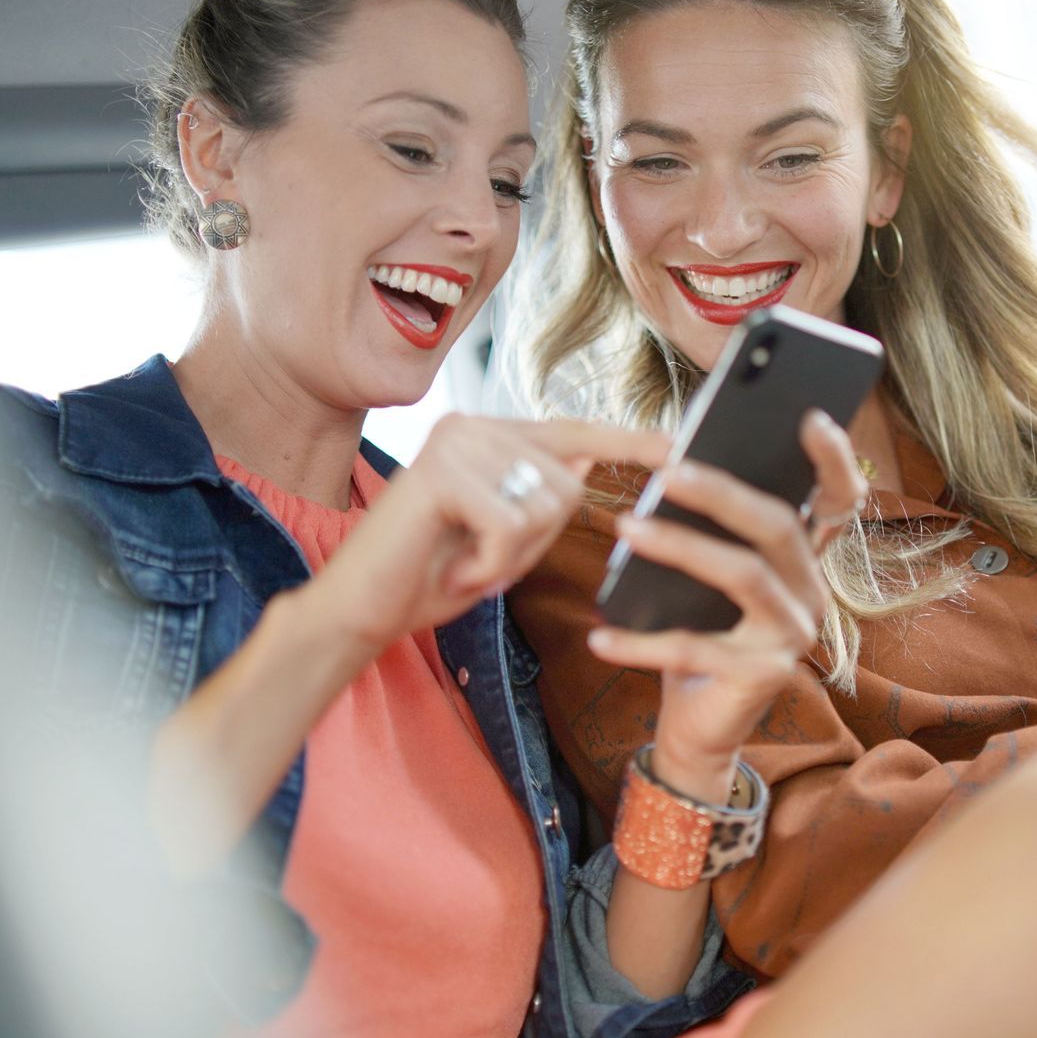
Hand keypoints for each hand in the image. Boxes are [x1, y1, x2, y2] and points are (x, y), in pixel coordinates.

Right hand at [306, 415, 669, 657]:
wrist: (358, 612)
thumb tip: (594, 457)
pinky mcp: (442, 471)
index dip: (628, 440)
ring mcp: (456, 441)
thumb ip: (542, 497)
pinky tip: (455, 567)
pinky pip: (513, 525)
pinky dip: (493, 564)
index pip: (573, 431)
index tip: (678, 444)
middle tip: (479, 560)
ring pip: (546, 505)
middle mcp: (472, 424)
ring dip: (511, 556)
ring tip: (464, 561)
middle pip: (569, 483)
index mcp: (487, 436)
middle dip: (536, 542)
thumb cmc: (428, 577)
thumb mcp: (502, 539)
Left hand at [584, 411, 864, 801]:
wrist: (700, 726)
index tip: (811, 417)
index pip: (839, 501)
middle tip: (665, 470)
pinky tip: (599, 635)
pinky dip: (642, 641)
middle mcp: (811, 592)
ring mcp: (792, 635)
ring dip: (680, 546)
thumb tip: (672, 465)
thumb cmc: (699, 635)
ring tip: (625, 526)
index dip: (834, 459)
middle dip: (720, 491)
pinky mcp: (762, 675)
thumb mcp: (705, 579)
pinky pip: (695, 648)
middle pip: (777, 525)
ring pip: (743, 575)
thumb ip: (709, 531)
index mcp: (800, 560)